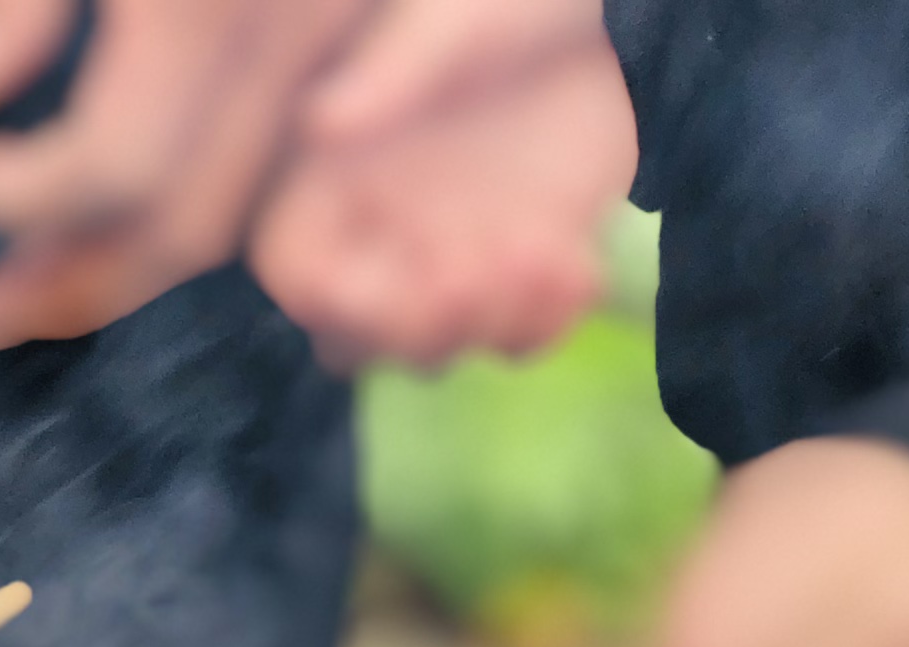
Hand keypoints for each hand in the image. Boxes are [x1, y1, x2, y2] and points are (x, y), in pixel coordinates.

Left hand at [0, 0, 377, 351]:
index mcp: (209, 6)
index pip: (113, 169)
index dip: (25, 197)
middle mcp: (299, 40)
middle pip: (192, 221)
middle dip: (84, 282)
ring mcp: (357, 47)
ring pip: (258, 215)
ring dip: (152, 264)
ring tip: (55, 286)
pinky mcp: (391, 38)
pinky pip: (315, 168)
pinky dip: (237, 210)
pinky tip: (166, 223)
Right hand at [246, 0, 630, 368]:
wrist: (608, 10)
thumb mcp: (444, 20)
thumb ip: (386, 76)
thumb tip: (318, 122)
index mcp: (332, 178)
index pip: (299, 276)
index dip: (336, 300)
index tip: (400, 274)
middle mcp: (377, 234)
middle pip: (356, 342)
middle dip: (413, 331)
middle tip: (471, 277)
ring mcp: (447, 262)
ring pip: (438, 351)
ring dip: (489, 323)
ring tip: (546, 256)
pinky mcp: (518, 273)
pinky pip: (517, 336)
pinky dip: (550, 319)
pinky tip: (580, 261)